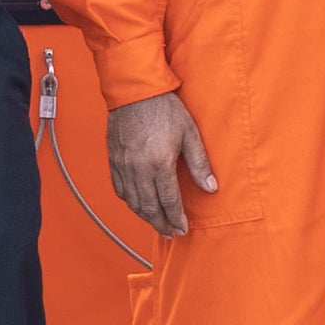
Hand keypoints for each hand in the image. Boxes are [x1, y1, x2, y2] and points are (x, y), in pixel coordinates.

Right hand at [107, 92, 218, 238]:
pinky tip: (138, 204)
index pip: (169, 201)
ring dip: (145, 216)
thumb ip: (199, 163)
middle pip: (149, 207)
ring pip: (132, 202)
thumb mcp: (189, 133)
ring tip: (157, 224)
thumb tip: (211, 187)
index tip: (183, 229)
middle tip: (171, 233)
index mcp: (159, 164)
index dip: (177, 218)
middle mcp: (138, 169)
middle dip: (161, 224)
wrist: (135, 91)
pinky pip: (119, 189)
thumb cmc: (164, 108)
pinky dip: (129, 202)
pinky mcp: (113, 160)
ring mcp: (123, 166)